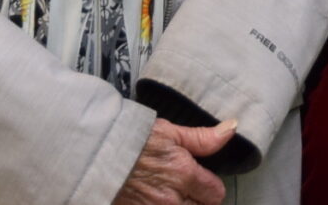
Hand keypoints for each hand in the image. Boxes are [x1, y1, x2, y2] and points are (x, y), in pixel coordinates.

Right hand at [111, 117, 232, 204]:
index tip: (203, 181)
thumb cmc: (133, 139)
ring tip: (173, 196)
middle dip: (199, 201)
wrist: (96, 153)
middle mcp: (172, 199)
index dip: (211, 187)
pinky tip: (156, 199)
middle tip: (187, 190)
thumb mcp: (169, 132)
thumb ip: (202, 138)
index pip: (216, 194)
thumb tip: (231, 129)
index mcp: (184, 174)